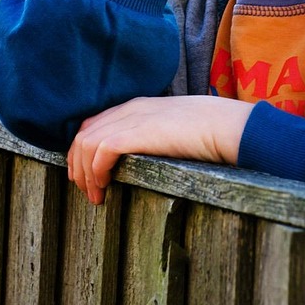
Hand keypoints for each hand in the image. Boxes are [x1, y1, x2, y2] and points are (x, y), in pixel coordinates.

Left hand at [67, 96, 252, 204]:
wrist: (226, 126)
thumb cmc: (210, 132)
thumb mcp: (176, 131)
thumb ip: (157, 137)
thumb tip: (147, 160)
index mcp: (137, 107)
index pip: (93, 124)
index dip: (83, 151)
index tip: (87, 176)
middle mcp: (129, 110)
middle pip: (83, 135)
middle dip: (78, 166)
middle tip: (87, 191)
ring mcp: (133, 119)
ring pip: (87, 144)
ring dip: (85, 174)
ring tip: (96, 196)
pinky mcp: (138, 133)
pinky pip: (101, 149)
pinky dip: (96, 170)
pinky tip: (105, 186)